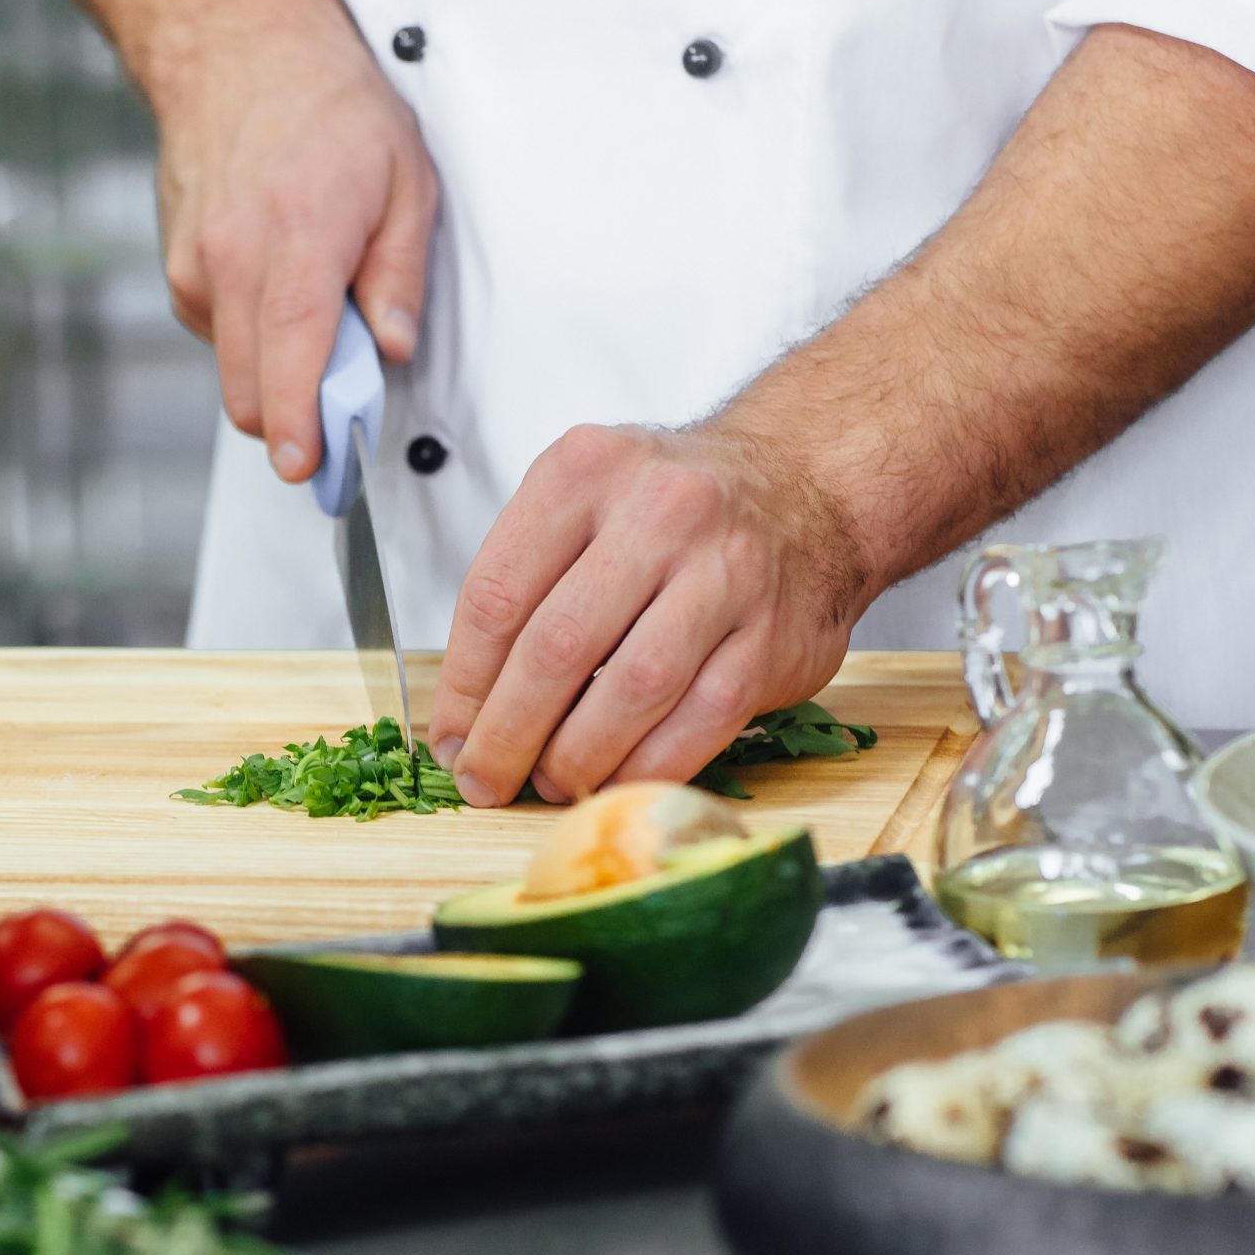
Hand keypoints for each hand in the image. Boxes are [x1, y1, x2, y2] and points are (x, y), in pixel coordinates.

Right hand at [143, 0, 436, 480]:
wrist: (240, 52)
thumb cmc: (327, 107)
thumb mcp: (406, 180)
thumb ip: (400, 276)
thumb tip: (394, 348)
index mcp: (296, 237)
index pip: (289, 355)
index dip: (298, 423)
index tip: (308, 466)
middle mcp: (232, 258)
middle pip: (250, 388)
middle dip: (297, 416)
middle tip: (346, 401)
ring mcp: (196, 267)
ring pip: (233, 371)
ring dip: (277, 373)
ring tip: (322, 320)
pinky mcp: (180, 272)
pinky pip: (219, 338)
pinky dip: (254, 338)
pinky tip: (281, 291)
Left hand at [427, 422, 876, 806]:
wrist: (802, 484)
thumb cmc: (669, 510)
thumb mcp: (583, 501)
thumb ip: (523, 586)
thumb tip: (469, 715)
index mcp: (587, 471)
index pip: (497, 595)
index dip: (464, 686)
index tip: (451, 738)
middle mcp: (660, 512)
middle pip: (557, 647)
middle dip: (508, 734)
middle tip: (486, 779)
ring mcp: (725, 573)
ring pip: (631, 690)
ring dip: (577, 757)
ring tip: (550, 782)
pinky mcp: (772, 636)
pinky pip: (700, 721)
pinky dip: (647, 765)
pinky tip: (615, 779)